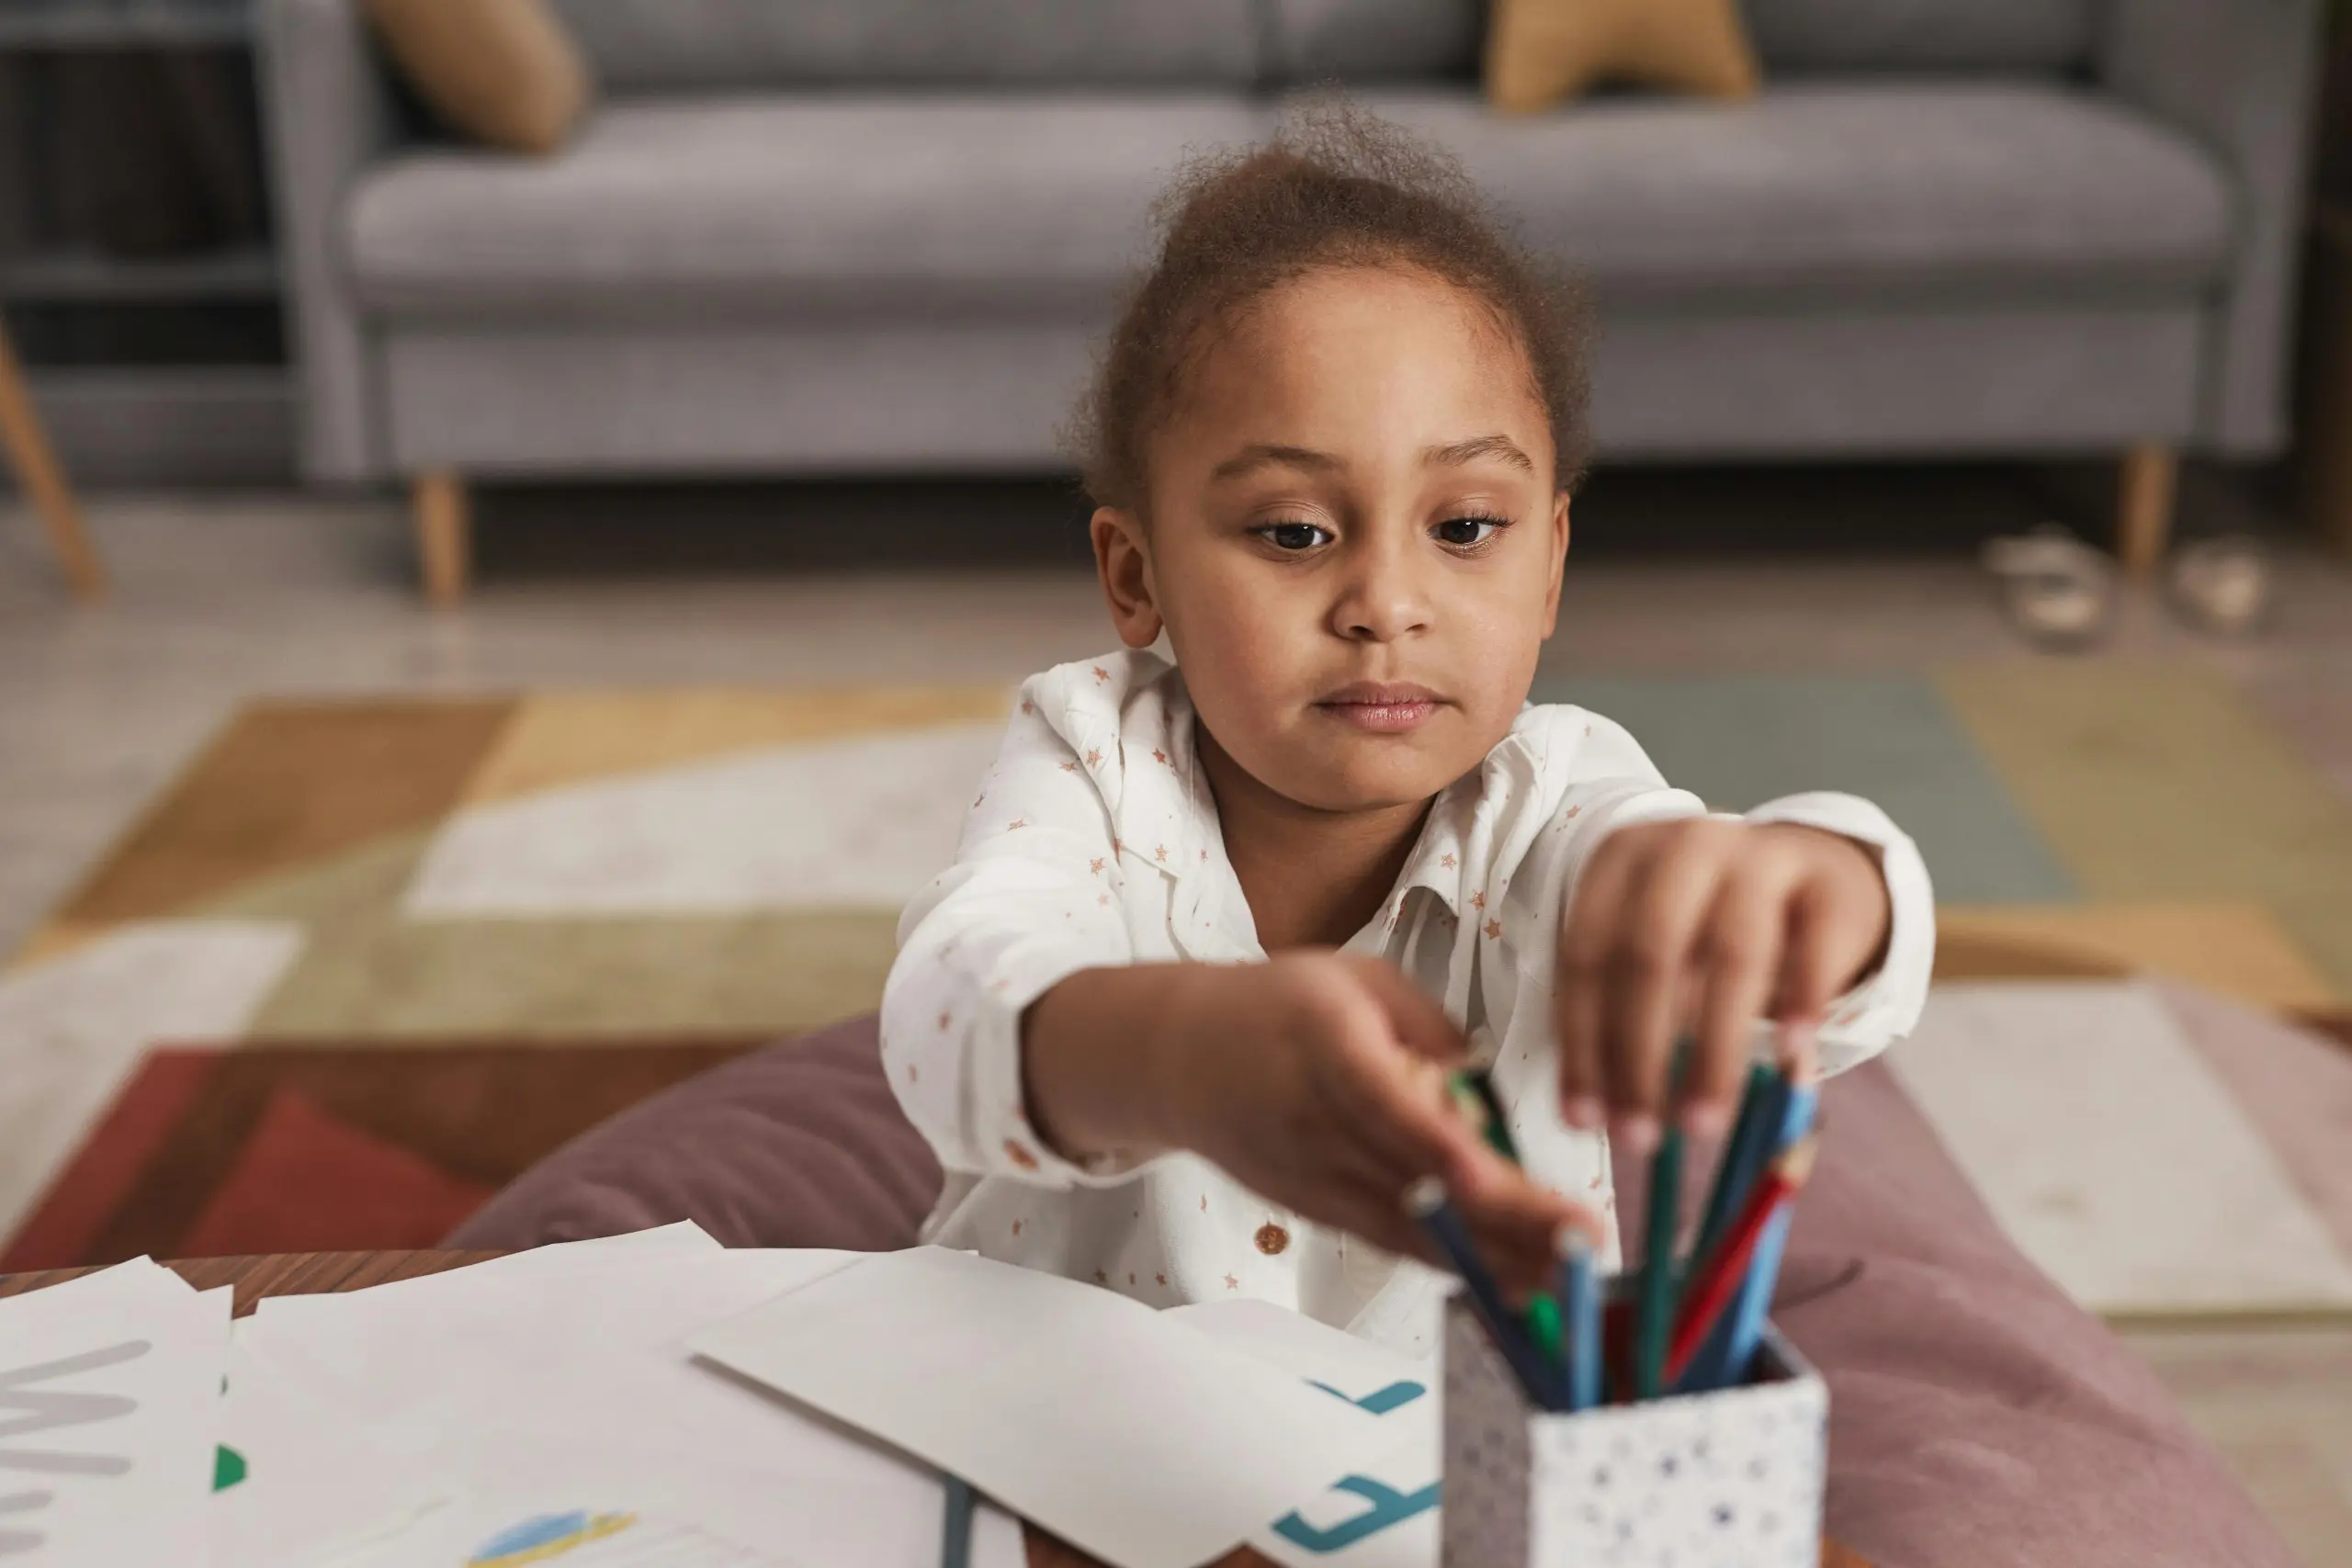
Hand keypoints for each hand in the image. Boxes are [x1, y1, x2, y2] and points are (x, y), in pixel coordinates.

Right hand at [1026, 954, 1599, 1292]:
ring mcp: (1313, 1177)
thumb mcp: (1357, 979)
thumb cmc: (1277, 1006)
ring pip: (1408, 1230)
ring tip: (1569, 1277)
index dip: (1440, 1151)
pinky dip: (1454, 1264)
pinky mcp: (1316, 1211)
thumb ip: (1429, 1027)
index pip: (1385, 1106)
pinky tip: (1513, 1278)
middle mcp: (1316, 1122)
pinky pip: (1392, 1242)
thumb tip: (1487, 1088)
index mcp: (1325, 1048)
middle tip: (1582, 1242)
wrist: (1178, 1057)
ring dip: (1492, 1259)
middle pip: (1414, 1184)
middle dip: (1505, 1222)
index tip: (1498, 1182)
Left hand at [1553, 819, 1889, 1153]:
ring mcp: (1761, 856)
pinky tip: (1789, 1061)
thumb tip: (1603, 1111)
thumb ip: (1624, 1010)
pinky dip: (1798, 1003)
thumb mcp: (1656, 949)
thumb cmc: (1709, 926)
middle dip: (1637, 1054)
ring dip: (1712, 1052)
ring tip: (1701, 1124)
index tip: (1583, 1118)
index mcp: (1621, 857)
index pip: (1586, 953)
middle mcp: (1684, 846)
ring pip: (1731, 955)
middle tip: (1640, 1135)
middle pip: (1650, 953)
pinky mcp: (1828, 881)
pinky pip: (1813, 947)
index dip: (1581, 1041)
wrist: (1811, 867)